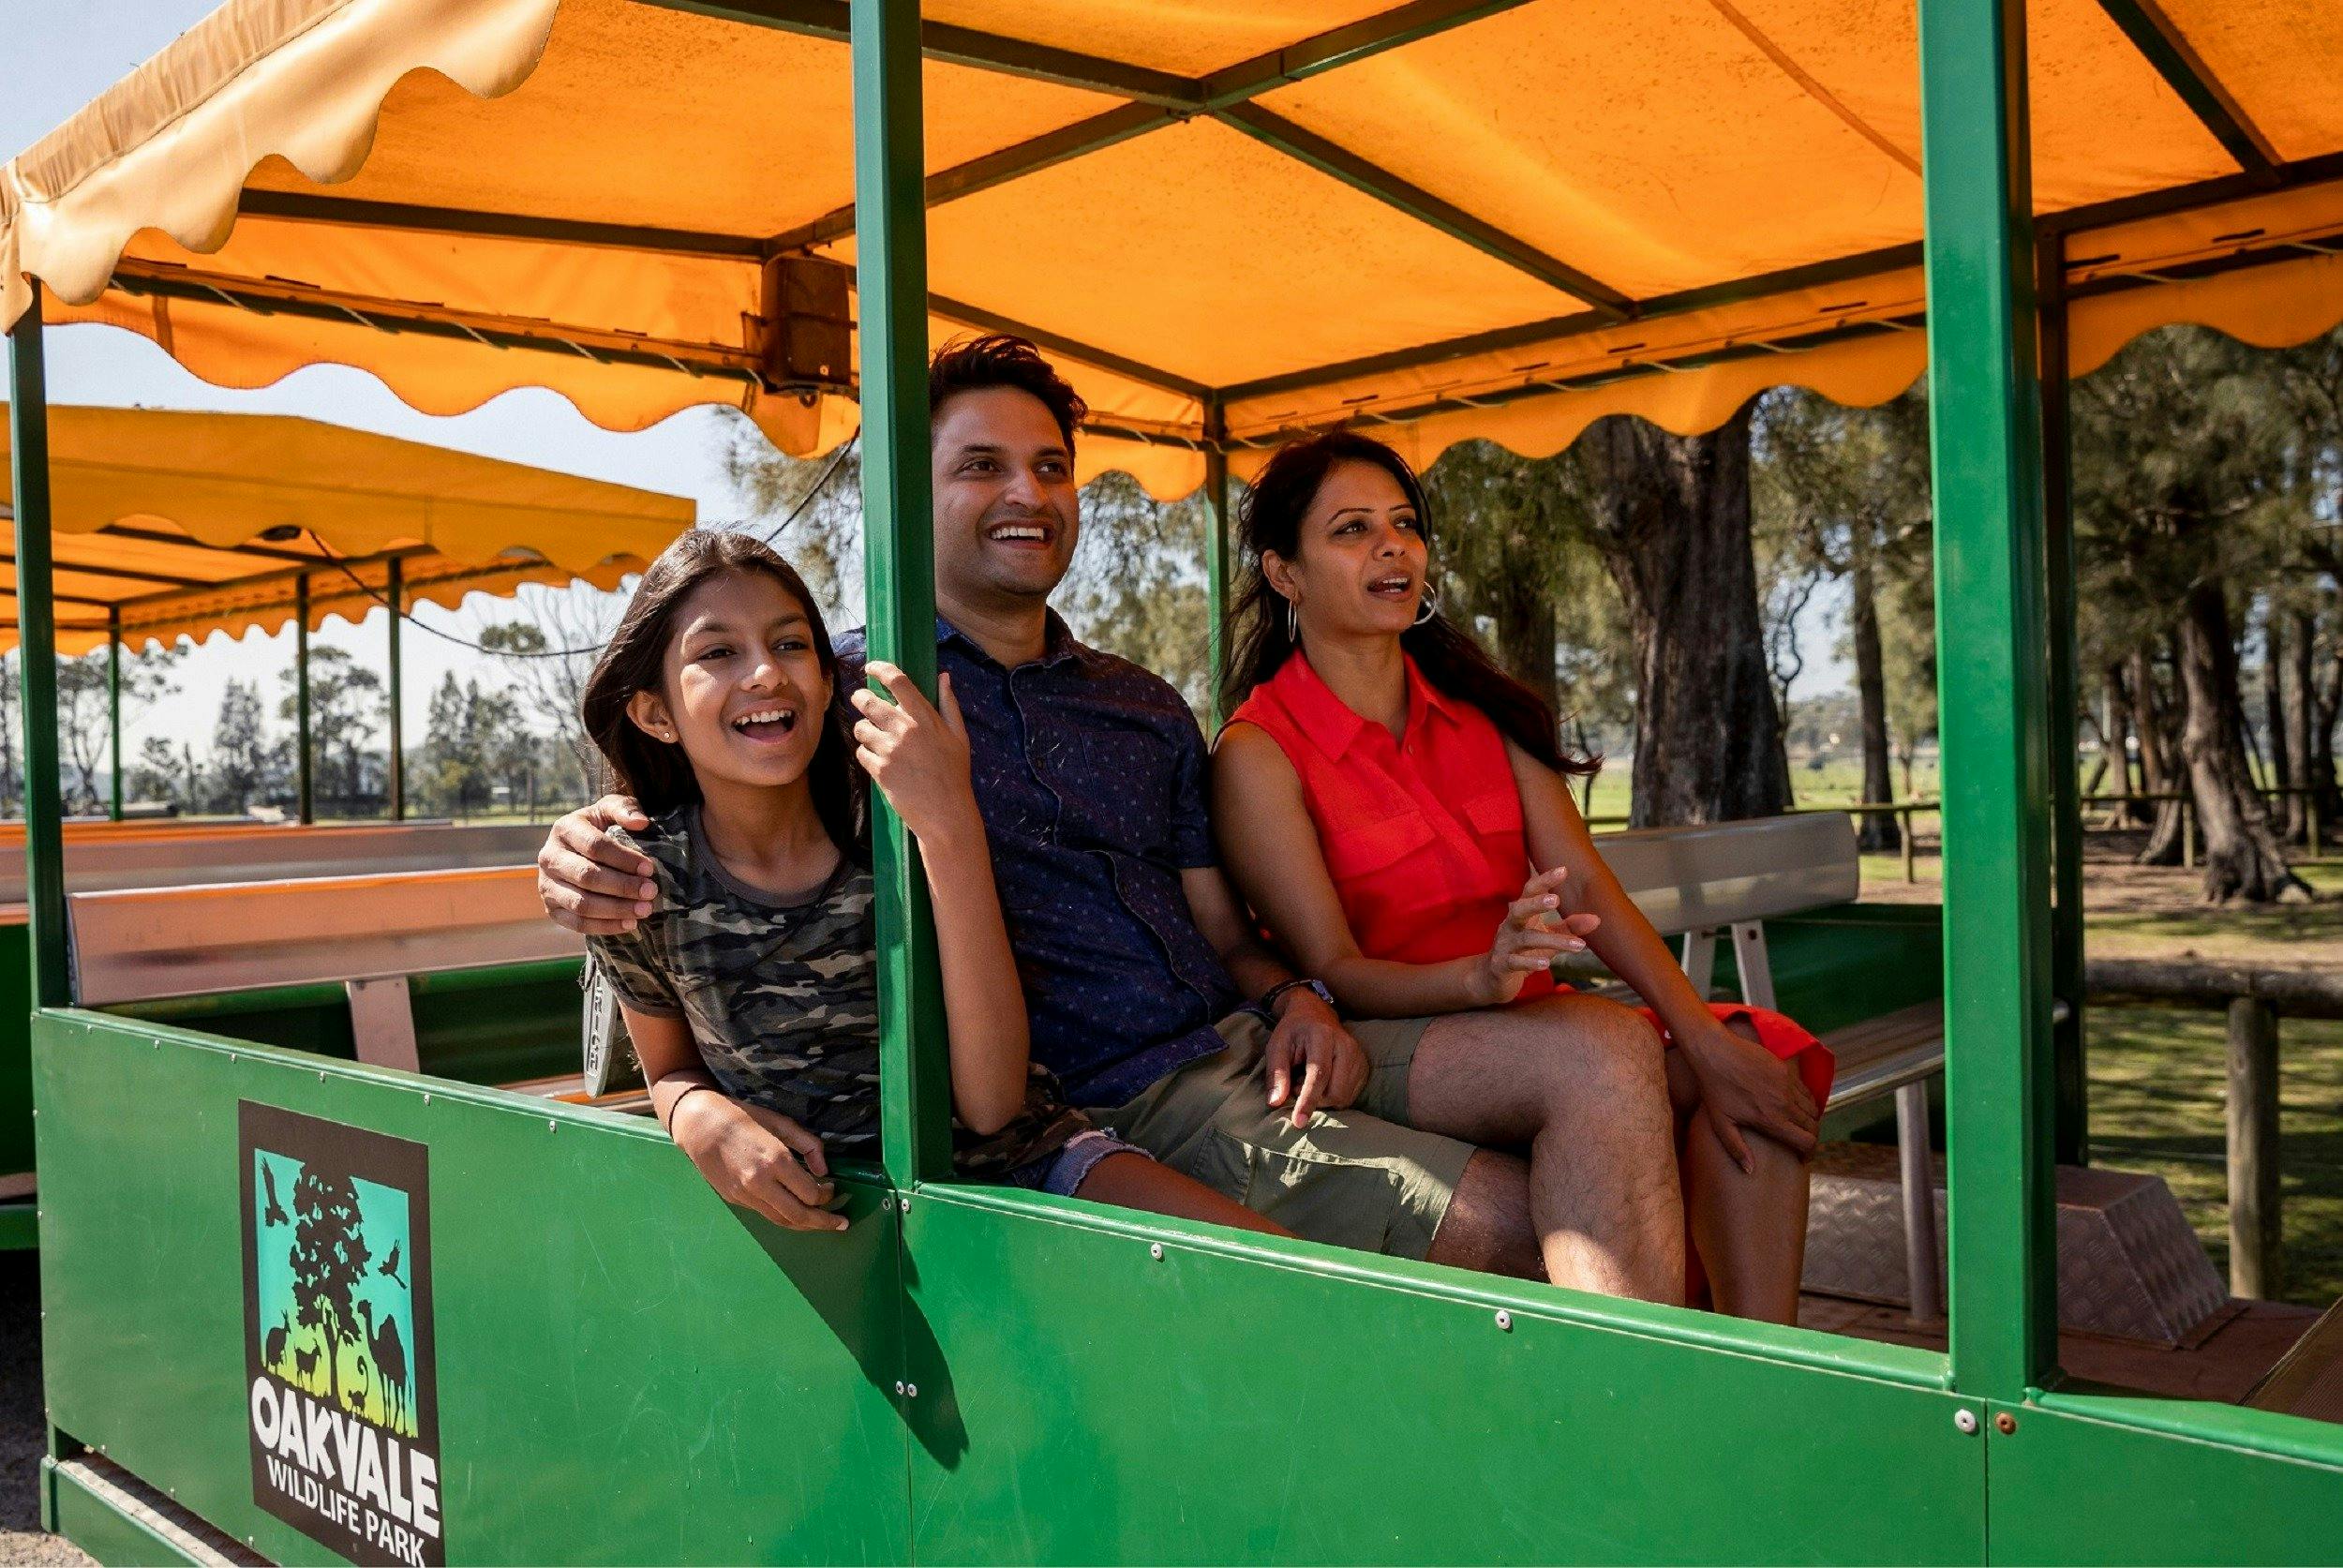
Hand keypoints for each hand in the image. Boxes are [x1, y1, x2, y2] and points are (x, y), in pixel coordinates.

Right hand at [538, 793, 656, 934]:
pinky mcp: (551, 908)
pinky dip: (604, 927)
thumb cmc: (601, 827)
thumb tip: (641, 822)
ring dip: (616, 910)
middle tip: (651, 892)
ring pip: (581, 904)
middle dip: (623, 886)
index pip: (594, 846)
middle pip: (587, 877)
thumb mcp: (610, 810)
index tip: (649, 868)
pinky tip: (629, 924)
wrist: (578, 849)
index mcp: (564, 829)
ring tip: (644, 910)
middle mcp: (549, 857)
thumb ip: (624, 809)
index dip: (624, 859)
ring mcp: (546, 885)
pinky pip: (577, 923)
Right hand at [669, 1093, 847, 1232]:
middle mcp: (760, 1183)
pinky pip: (766, 1214)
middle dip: (824, 1222)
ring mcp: (746, 1195)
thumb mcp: (780, 1122)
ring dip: (806, 1226)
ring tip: (823, 1225)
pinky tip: (796, 1214)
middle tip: (841, 1223)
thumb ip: (808, 1144)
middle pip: (799, 1215)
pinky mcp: (735, 1199)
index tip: (833, 1188)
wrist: (699, 1125)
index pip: (810, 1192)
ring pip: (782, 1220)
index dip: (827, 1194)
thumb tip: (825, 1170)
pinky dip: (785, 1217)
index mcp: (775, 1160)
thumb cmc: (742, 1117)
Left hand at [850, 663, 980, 844]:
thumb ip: (949, 704)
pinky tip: (878, 759)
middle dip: (860, 697)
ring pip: (859, 727)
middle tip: (861, 700)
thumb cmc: (954, 774)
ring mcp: (889, 750)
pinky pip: (860, 752)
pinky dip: (866, 753)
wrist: (946, 813)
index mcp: (925, 717)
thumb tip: (944, 676)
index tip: (871, 667)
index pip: (898, 681)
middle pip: (867, 700)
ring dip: (863, 729)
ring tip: (873, 737)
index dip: (880, 669)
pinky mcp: (879, 770)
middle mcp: (904, 729)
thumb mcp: (959, 736)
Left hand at [1263, 989, 1368, 1126]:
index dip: (1308, 1100)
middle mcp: (1346, 1045)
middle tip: (1296, 1084)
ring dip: (1322, 1098)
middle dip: (1314, 1100)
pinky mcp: (1364, 1066)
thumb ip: (1276, 1073)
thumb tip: (1275, 1102)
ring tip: (1308, 1080)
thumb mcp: (1277, 1046)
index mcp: (1322, 1036)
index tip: (1298, 1122)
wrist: (1315, 1014)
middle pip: (1335, 1091)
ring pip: (1343, 1097)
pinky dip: (1333, 1096)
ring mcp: (1359, 1056)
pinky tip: (1323, 1082)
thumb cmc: (1293, 1031)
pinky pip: (1350, 1095)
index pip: (1318, 1074)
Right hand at [1474, 866, 1600, 1005]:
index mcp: (1521, 914)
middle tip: (1556, 899)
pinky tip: (1545, 964)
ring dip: (1552, 941)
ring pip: (1526, 939)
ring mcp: (1504, 945)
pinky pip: (1514, 962)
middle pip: (1520, 908)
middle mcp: (1510, 925)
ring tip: (1577, 944)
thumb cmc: (1523, 952)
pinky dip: (1530, 963)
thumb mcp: (1547, 937)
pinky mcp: (1501, 965)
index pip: (1530, 891)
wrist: (1492, 978)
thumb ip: (1569, 927)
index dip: (1545, 880)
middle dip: (1536, 903)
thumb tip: (1598, 919)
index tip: (1563, 870)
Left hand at [1675, 1018, 1820, 1170]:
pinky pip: (1806, 1091)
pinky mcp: (1786, 1071)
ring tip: (1798, 1126)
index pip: (1807, 1142)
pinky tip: (1793, 1106)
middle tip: (1800, 1143)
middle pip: (1813, 1127)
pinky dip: (1805, 1102)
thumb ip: (1736, 1149)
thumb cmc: (1715, 1090)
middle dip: (1810, 1138)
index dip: (1809, 1154)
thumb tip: (1750, 1171)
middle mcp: (1785, 1103)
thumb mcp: (1721, 1123)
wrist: (1716, 1053)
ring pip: (1812, 1109)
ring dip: (1809, 1120)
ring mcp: (1788, 1085)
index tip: (1802, 1158)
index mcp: (1771, 1120)